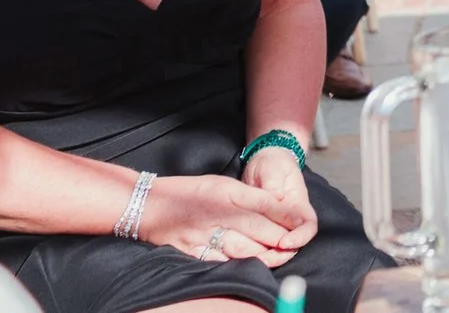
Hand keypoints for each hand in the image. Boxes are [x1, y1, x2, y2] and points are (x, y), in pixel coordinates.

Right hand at [137, 172, 308, 267]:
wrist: (147, 203)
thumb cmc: (189, 191)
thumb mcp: (222, 184)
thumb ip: (248, 196)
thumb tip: (276, 207)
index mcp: (227, 191)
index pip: (265, 204)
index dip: (286, 216)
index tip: (301, 224)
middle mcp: (217, 211)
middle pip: (258, 228)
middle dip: (280, 239)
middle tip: (293, 245)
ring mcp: (203, 232)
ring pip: (243, 248)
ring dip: (264, 254)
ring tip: (278, 257)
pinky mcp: (190, 250)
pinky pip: (219, 261)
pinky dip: (236, 263)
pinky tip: (249, 264)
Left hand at [240, 148, 318, 253]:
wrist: (264, 163)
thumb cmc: (272, 164)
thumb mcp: (273, 168)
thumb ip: (273, 182)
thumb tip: (276, 196)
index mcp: (298, 204)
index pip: (308, 226)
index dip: (300, 238)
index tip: (284, 243)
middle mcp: (289, 218)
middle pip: (293, 243)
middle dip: (281, 255)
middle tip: (264, 259)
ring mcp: (276, 224)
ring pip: (277, 247)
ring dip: (268, 256)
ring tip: (253, 260)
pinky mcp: (262, 228)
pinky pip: (261, 243)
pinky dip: (254, 251)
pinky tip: (241, 254)